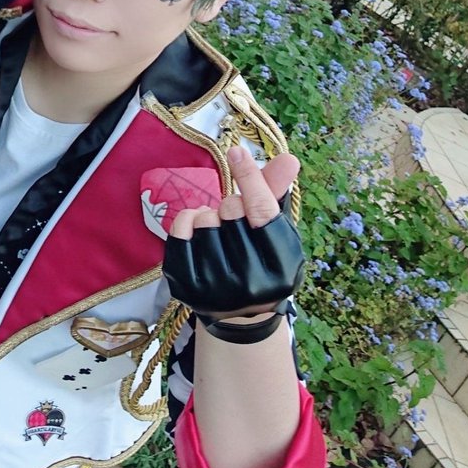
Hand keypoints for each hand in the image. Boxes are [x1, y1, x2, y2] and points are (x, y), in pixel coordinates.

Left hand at [162, 147, 304, 327]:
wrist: (239, 315)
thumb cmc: (262, 261)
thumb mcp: (276, 233)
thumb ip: (276, 195)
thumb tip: (289, 158)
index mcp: (282, 267)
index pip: (262, 210)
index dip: (249, 177)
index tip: (236, 152)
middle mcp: (250, 282)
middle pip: (231, 209)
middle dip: (232, 205)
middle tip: (235, 221)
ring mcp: (215, 288)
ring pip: (204, 218)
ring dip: (209, 215)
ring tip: (218, 231)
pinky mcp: (185, 287)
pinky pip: (178, 230)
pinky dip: (187, 220)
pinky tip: (197, 230)